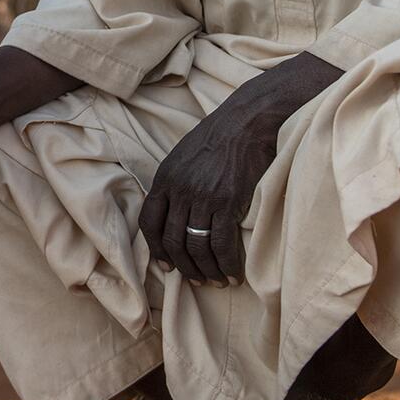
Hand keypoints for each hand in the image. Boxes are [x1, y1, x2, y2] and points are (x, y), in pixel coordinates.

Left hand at [139, 52, 343, 286]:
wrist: (249, 119)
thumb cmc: (222, 135)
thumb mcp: (186, 155)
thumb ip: (178, 182)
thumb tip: (179, 213)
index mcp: (166, 177)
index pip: (150, 223)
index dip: (156, 249)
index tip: (166, 265)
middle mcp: (180, 189)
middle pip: (173, 240)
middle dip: (183, 266)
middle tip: (196, 280)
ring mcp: (203, 197)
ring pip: (197, 246)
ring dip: (206, 270)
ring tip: (216, 281)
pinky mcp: (228, 202)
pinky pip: (222, 243)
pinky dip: (227, 264)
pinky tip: (234, 274)